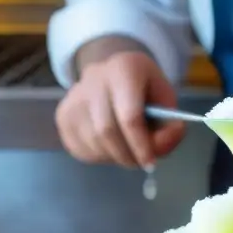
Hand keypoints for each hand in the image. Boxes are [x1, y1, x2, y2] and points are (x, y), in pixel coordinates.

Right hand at [56, 50, 184, 168]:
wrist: (114, 75)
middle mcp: (93, 78)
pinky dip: (98, 157)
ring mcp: (73, 97)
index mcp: (124, 69)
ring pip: (92, 142)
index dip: (141, 145)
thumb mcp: (167, 102)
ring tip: (127, 153)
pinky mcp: (62, 115)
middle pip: (106, 131)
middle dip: (126, 155)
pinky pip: (79, 147)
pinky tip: (110, 148)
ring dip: (113, 157)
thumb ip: (169, 128)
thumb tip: (157, 151)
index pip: (129, 115)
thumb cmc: (145, 90)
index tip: (150, 163)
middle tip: (139, 163)